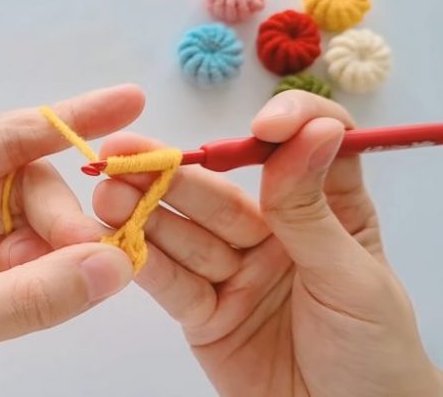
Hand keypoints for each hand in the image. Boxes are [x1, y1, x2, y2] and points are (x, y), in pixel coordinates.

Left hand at [0, 85, 144, 396]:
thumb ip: (27, 298)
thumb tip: (114, 265)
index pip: (0, 139)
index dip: (69, 120)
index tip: (129, 103)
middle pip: (21, 185)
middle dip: (61, 221)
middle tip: (96, 264)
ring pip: (27, 222)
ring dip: (54, 252)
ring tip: (63, 289)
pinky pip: (19, 258)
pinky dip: (42, 275)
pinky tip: (48, 295)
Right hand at [93, 91, 442, 395]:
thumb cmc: (374, 354)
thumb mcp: (353, 278)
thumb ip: (312, 209)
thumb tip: (310, 129)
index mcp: (323, 212)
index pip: (298, 152)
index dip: (282, 130)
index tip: (262, 128)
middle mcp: (271, 235)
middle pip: (217, 194)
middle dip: (172, 172)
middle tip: (126, 152)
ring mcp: (233, 273)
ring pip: (184, 234)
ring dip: (143, 211)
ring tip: (107, 191)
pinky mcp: (203, 313)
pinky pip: (171, 283)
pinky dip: (143, 263)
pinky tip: (114, 239)